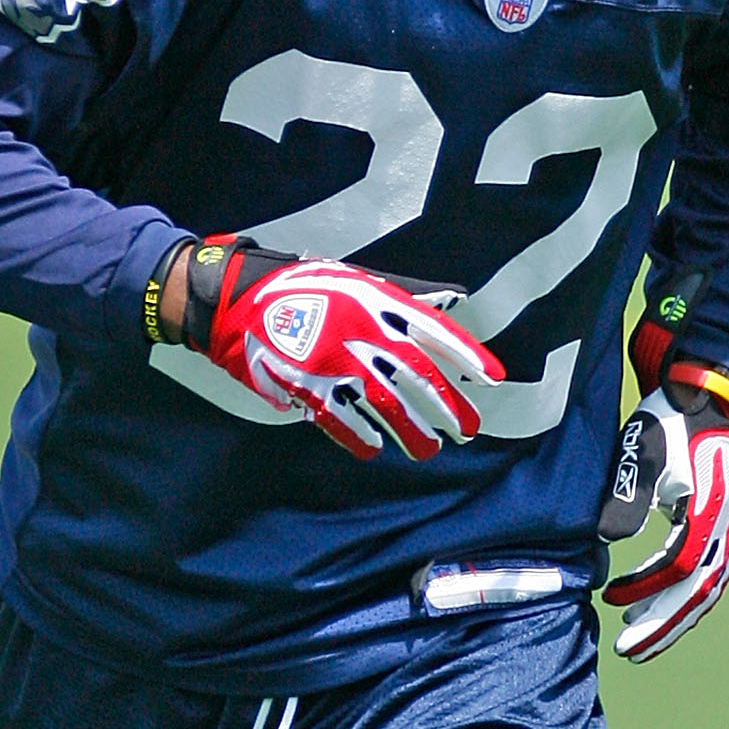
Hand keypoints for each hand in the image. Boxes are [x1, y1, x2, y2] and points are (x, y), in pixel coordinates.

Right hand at [181, 237, 503, 460]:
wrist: (235, 300)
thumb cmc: (299, 287)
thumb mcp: (354, 279)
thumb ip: (403, 294)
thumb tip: (452, 299)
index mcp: (376, 301)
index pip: (434, 330)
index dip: (467, 355)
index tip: (493, 378)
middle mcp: (361, 331)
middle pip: (417, 374)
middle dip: (447, 405)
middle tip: (468, 429)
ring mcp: (335, 361)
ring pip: (387, 404)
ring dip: (411, 431)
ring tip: (429, 448)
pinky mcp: (307, 385)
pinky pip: (342, 420)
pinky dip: (360, 438)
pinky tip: (375, 448)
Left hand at [597, 389, 728, 659]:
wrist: (697, 401)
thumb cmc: (665, 423)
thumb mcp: (641, 451)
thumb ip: (627, 495)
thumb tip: (610, 541)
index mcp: (713, 506)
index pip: (683, 564)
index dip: (647, 587)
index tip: (611, 600)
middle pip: (699, 588)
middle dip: (662, 622)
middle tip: (627, 650)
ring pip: (705, 589)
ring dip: (672, 617)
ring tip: (636, 640)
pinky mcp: (723, 531)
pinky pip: (706, 576)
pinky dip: (681, 598)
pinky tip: (653, 609)